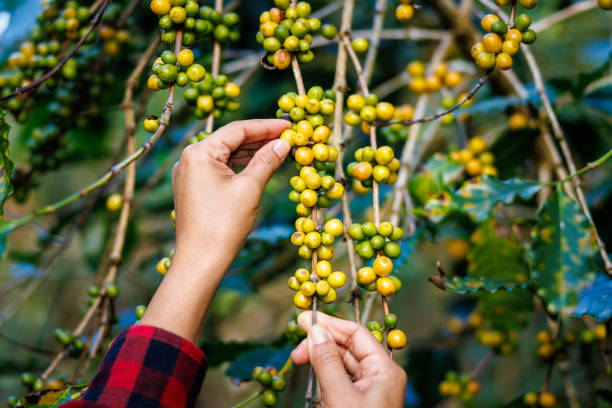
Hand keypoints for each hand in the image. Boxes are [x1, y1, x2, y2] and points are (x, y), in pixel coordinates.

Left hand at [172, 119, 290, 262]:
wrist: (200, 261)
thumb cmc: (224, 224)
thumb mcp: (250, 188)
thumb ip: (267, 160)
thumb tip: (284, 143)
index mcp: (199, 153)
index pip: (237, 130)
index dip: (266, 127)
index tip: (290, 126)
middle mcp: (190, 158)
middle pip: (230, 140)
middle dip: (260, 138)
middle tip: (288, 137)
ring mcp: (190, 173)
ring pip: (226, 154)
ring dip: (252, 152)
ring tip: (279, 149)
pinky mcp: (194, 188)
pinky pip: (220, 168)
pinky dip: (240, 166)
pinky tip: (260, 165)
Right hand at [291, 312, 406, 407]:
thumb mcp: (339, 396)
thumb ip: (326, 362)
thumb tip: (315, 331)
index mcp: (385, 370)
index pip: (356, 335)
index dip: (330, 325)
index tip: (304, 320)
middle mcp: (380, 376)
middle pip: (348, 347)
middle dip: (321, 343)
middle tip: (296, 348)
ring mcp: (369, 391)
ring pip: (342, 363)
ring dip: (320, 358)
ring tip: (300, 360)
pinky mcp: (358, 403)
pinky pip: (340, 379)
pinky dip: (324, 374)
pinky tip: (312, 373)